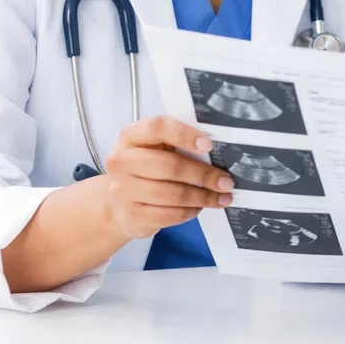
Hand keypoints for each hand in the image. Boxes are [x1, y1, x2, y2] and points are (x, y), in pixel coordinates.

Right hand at [102, 116, 233, 240]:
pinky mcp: (130, 216)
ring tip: (221, 197)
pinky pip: (169, 215)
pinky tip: (199, 207)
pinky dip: (190, 211)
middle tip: (226, 182)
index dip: (185, 135)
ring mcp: (122, 190)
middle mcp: (121, 161)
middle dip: (204, 175)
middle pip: (170, 166)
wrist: (118, 204)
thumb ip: (177, 143)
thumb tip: (216, 149)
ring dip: (203, 197)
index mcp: (130, 137)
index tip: (209, 145)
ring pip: (173, 194)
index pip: (157, 128)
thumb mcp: (155, 149)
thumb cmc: (145, 169)